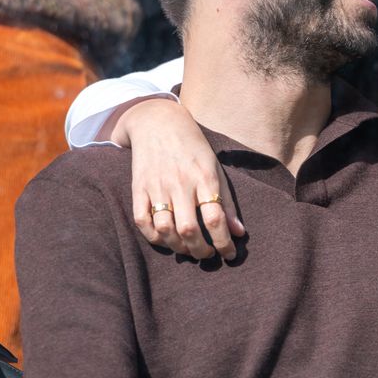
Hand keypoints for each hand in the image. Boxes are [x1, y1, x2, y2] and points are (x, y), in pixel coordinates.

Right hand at [121, 99, 245, 259]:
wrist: (158, 122)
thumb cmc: (193, 148)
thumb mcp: (216, 169)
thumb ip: (227, 201)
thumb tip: (239, 232)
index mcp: (204, 178)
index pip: (215, 219)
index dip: (224, 243)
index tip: (230, 254)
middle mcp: (180, 183)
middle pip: (189, 229)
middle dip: (200, 250)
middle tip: (207, 254)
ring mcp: (157, 186)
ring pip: (165, 229)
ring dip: (178, 247)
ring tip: (188, 249)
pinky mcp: (138, 188)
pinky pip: (142, 221)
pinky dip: (153, 237)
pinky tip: (165, 239)